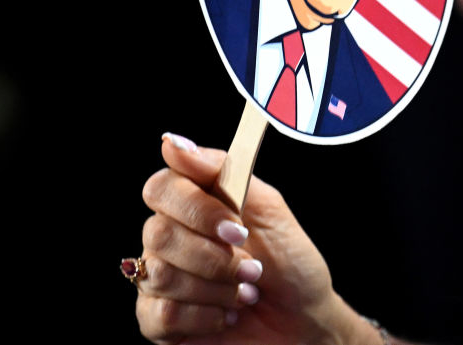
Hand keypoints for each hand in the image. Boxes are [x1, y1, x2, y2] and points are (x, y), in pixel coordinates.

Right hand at [136, 133, 374, 344]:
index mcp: (193, 203)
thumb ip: (225, 171)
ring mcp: (160, 279)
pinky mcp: (159, 322)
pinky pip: (160, 316)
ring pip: (160, 276)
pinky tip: (227, 315)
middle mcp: (169, 238)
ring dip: (216, 288)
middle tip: (253, 268)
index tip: (237, 227)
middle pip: (158, 234)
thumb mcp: (269, 208)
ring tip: (246, 292)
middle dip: (214, 257)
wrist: (304, 319)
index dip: (196, 209)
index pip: (160, 188)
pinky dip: (204, 317)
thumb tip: (174, 142)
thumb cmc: (290, 260)